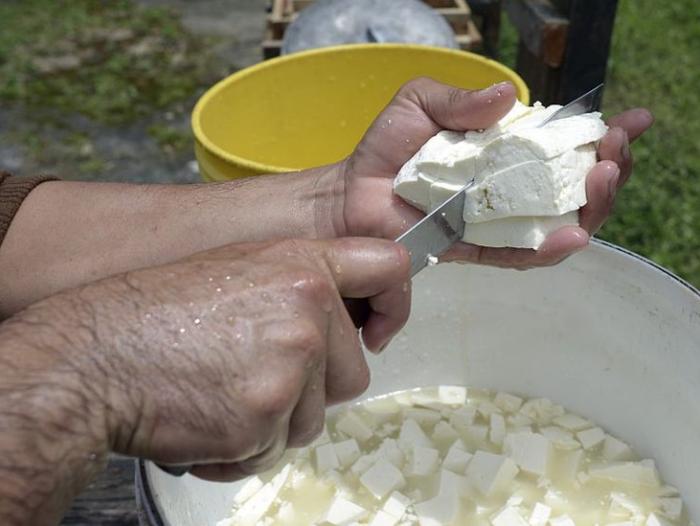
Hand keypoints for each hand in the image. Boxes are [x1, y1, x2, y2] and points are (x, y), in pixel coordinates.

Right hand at [0, 238, 408, 522]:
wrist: (95, 358)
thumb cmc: (158, 313)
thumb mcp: (238, 271)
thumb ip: (298, 286)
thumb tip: (338, 322)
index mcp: (303, 265)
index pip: (388, 266)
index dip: (393, 301)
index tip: (380, 327)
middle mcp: (308, 310)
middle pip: (355, 372)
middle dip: (313, 386)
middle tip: (254, 374)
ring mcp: (291, 365)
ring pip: (316, 417)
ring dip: (277, 419)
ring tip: (224, 392)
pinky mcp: (267, 416)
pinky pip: (277, 448)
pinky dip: (247, 446)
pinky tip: (210, 418)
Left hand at [336, 77, 653, 268]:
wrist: (354, 193)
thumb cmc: (387, 149)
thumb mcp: (421, 103)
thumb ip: (459, 99)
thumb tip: (508, 96)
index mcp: (504, 151)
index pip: (563, 144)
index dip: (602, 135)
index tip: (631, 122)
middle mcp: (509, 188)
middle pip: (573, 186)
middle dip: (606, 169)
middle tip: (616, 153)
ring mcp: (497, 221)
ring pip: (559, 222)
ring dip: (591, 206)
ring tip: (606, 180)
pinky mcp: (478, 250)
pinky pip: (520, 255)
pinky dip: (549, 248)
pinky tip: (573, 235)